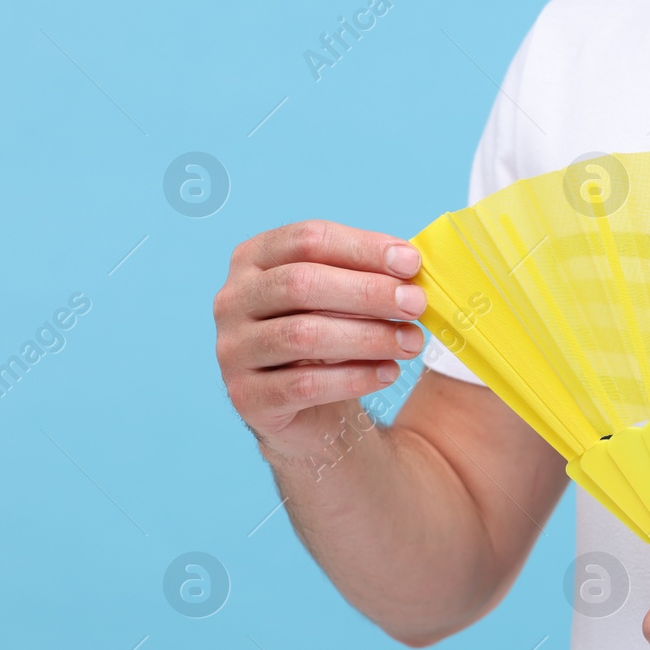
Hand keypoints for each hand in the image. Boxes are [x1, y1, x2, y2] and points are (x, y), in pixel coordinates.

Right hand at [215, 220, 425, 457]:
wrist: (308, 409)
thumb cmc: (330, 338)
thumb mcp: (344, 299)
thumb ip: (368, 276)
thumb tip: (409, 266)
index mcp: (255, 260)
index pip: (307, 239)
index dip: (362, 248)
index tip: (411, 264)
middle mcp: (233, 300)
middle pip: (300, 283)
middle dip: (367, 292)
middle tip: (415, 305)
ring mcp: (233, 349)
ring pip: (302, 335)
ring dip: (368, 337)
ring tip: (411, 342)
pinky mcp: (247, 396)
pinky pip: (305, 384)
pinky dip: (355, 378)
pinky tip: (389, 372)